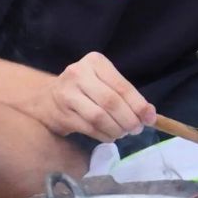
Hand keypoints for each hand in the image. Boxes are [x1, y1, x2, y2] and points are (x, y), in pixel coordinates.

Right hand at [40, 52, 155, 141]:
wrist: (46, 98)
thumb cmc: (84, 88)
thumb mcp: (103, 81)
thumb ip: (125, 94)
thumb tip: (149, 114)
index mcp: (94, 62)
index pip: (121, 86)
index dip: (138, 104)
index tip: (150, 118)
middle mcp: (78, 74)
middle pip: (111, 101)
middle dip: (129, 119)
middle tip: (137, 129)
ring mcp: (67, 94)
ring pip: (99, 117)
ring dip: (116, 129)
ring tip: (123, 133)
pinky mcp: (61, 114)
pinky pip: (89, 128)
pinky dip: (104, 135)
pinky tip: (110, 136)